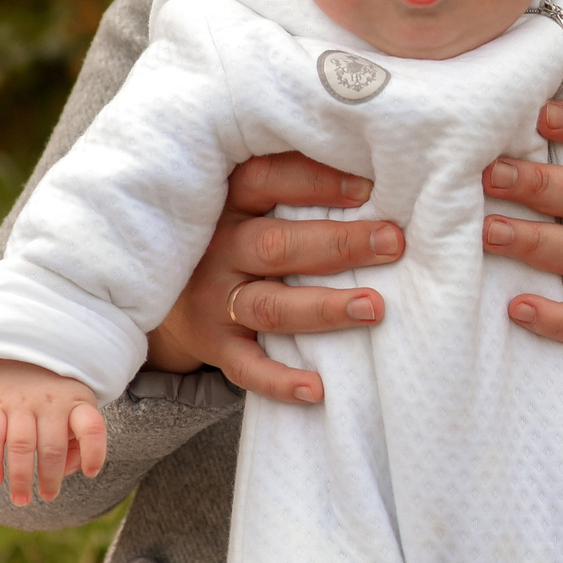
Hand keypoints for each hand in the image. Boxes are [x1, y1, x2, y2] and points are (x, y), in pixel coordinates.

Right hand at [0, 360, 107, 505]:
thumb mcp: (80, 400)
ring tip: (21, 500)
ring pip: (22, 446)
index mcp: (78, 400)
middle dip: (50, 477)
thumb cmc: (60, 386)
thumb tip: (66, 470)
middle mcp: (51, 402)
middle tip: (49, 496)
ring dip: (21, 478)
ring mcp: (22, 402)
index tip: (92, 472)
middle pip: (52, 446)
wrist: (27, 345)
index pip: (92, 427)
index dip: (94, 452)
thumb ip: (79, 436)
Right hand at [144, 152, 404, 404]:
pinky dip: (279, 381)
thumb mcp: (250, 200)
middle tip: (393, 243)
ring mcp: (214, 300)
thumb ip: (296, 186)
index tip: (369, 186)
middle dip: (339, 244)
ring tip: (375, 308)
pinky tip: (317, 388)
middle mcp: (218, 248)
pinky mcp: (215, 344)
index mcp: (229, 201)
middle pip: (277, 245)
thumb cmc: (238, 232)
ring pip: (269, 305)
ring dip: (323, 308)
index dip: (317, 181)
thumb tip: (380, 173)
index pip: (267, 180)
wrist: (168, 291)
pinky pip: (246, 367)